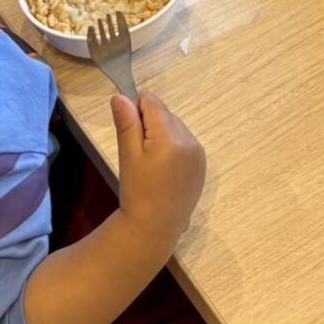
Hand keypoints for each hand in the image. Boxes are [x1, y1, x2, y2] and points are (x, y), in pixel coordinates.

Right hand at [113, 93, 204, 244]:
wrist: (155, 227)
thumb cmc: (137, 192)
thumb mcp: (128, 157)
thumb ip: (127, 124)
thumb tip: (120, 96)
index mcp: (170, 137)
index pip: (152, 103)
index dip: (136, 110)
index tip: (129, 132)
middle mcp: (189, 140)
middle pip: (165, 114)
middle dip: (149, 125)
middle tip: (138, 153)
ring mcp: (198, 152)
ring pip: (175, 127)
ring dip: (162, 135)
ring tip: (151, 163)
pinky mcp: (202, 163)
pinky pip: (185, 142)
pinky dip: (173, 147)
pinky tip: (163, 168)